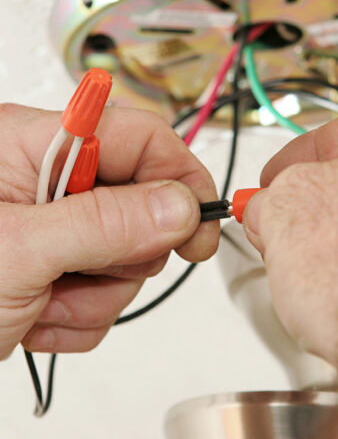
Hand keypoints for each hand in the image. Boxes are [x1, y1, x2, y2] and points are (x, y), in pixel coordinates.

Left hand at [0, 103, 218, 357]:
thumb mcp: (18, 251)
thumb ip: (106, 222)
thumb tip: (179, 206)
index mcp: (35, 147)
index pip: (141, 137)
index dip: (181, 174)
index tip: (204, 218)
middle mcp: (52, 182)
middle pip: (144, 203)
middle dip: (128, 251)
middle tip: (92, 269)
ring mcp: (61, 228)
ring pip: (129, 256)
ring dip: (97, 292)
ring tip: (45, 300)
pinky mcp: (64, 267)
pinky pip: (107, 293)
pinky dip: (81, 315)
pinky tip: (38, 315)